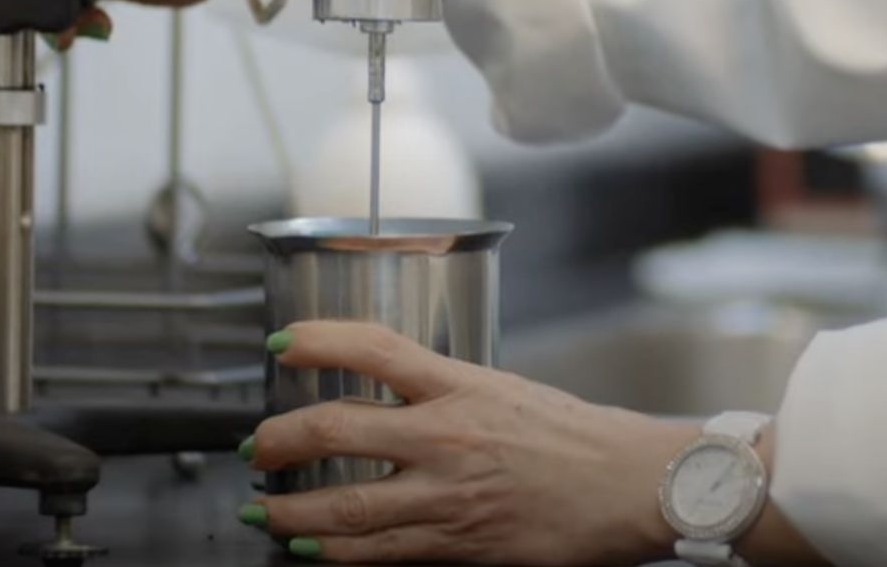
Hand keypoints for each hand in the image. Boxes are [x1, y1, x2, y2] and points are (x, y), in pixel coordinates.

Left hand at [242, 322, 696, 564]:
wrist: (629, 486)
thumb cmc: (578, 438)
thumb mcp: (506, 389)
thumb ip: (447, 392)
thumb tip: (392, 397)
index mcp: (462, 385)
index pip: (372, 348)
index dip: (315, 340)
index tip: (281, 344)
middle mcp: (447, 436)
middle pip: (337, 428)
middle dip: (280, 439)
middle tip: (257, 445)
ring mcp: (448, 495)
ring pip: (344, 504)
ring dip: (289, 508)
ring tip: (263, 508)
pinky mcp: (457, 543)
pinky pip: (377, 551)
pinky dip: (332, 550)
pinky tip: (308, 545)